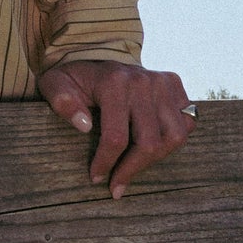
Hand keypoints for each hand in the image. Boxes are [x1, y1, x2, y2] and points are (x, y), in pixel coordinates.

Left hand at [37, 60, 195, 198]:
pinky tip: (152, 147)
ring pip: (174, 137)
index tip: (97, 178)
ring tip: (135, 167)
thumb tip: (84, 125)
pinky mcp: (175, 86)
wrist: (96, 58)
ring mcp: (163, 83)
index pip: (117, 137)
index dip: (107, 163)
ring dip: (155, 159)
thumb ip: (61, 101)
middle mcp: (143, 81)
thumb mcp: (55, 85)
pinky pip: (186, 124)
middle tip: (117, 184)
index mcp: (114, 82)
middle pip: (149, 142)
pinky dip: (171, 141)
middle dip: (131, 170)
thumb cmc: (75, 80)